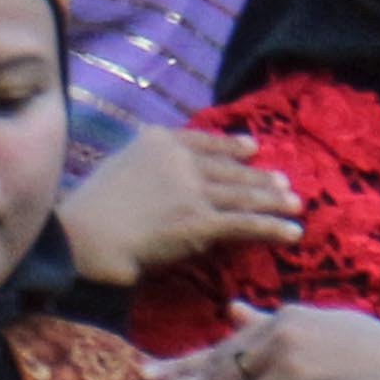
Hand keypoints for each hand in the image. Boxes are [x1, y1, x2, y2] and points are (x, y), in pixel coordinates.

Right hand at [55, 123, 303, 283]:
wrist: (84, 238)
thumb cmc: (90, 210)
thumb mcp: (117, 169)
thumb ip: (146, 165)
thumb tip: (167, 176)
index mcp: (156, 140)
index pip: (205, 141)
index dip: (233, 146)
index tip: (253, 149)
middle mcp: (179, 159)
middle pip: (231, 169)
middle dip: (262, 178)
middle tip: (286, 184)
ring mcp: (192, 189)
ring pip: (245, 195)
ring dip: (275, 200)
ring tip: (295, 205)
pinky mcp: (201, 221)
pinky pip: (246, 224)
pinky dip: (274, 228)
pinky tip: (293, 232)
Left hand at [120, 299, 379, 379]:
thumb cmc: (375, 354)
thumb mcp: (322, 324)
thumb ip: (270, 320)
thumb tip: (229, 309)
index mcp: (282, 321)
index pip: (220, 348)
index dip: (179, 363)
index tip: (143, 372)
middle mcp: (281, 346)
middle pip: (213, 375)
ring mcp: (292, 378)